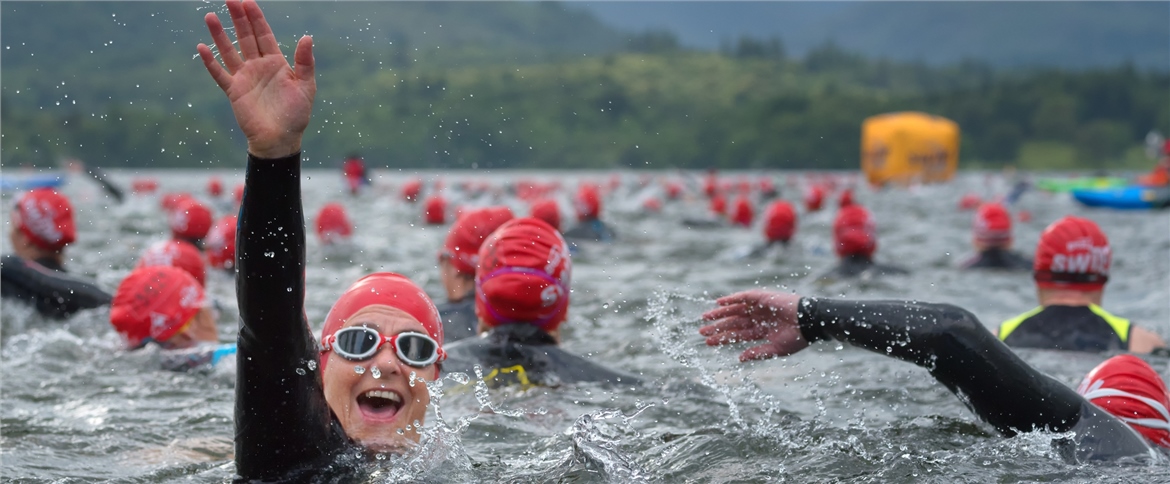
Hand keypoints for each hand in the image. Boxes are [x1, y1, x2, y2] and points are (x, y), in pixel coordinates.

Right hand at [197, 0, 314, 158]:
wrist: (280, 139)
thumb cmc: (296, 114)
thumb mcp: (305, 86)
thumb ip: (305, 62)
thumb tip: (307, 37)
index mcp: (277, 63)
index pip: (264, 35)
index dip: (256, 18)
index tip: (247, 1)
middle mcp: (258, 66)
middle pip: (246, 37)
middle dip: (238, 18)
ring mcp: (244, 78)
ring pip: (229, 51)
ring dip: (220, 34)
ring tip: (210, 16)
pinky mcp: (234, 91)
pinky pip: (219, 73)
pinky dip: (210, 62)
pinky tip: (202, 47)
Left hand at [699, 290, 807, 361]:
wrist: (809, 323)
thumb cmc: (797, 338)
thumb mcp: (775, 349)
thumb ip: (757, 352)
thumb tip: (739, 358)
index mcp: (761, 332)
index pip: (737, 335)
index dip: (723, 339)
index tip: (708, 342)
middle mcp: (758, 319)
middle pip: (733, 323)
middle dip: (718, 327)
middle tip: (701, 331)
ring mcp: (759, 308)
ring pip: (734, 310)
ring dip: (720, 313)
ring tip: (705, 318)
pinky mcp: (762, 297)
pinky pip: (743, 297)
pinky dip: (731, 299)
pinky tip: (718, 302)